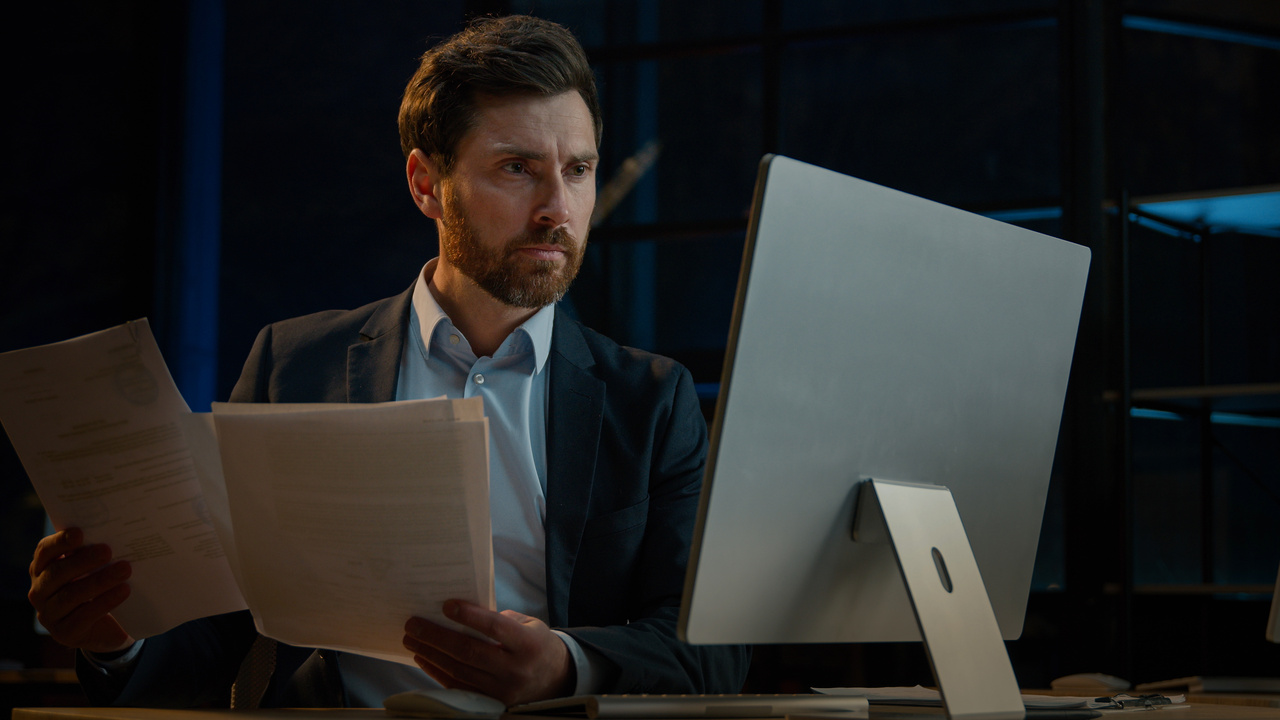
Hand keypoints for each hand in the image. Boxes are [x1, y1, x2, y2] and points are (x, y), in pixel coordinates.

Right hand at [28, 527, 135, 653]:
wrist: (106, 628)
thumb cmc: (98, 588)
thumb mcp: (93, 568)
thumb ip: (94, 552)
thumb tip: (114, 530)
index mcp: (42, 569)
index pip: (44, 552)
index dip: (60, 542)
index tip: (80, 533)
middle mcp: (39, 592)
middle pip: (57, 573)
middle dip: (83, 560)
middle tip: (108, 550)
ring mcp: (49, 615)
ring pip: (70, 595)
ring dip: (99, 581)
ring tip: (124, 569)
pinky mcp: (64, 633)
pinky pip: (84, 616)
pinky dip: (105, 601)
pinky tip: (124, 590)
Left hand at [403, 600, 574, 705]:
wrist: (556, 680)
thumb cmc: (536, 644)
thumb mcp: (528, 624)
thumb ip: (499, 619)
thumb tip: (460, 614)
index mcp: (528, 644)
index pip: (495, 628)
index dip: (469, 616)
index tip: (446, 605)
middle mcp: (515, 669)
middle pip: (469, 651)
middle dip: (436, 636)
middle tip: (413, 623)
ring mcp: (502, 690)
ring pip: (459, 670)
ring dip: (431, 654)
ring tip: (412, 638)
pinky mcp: (492, 702)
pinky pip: (458, 686)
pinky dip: (437, 672)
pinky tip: (424, 657)